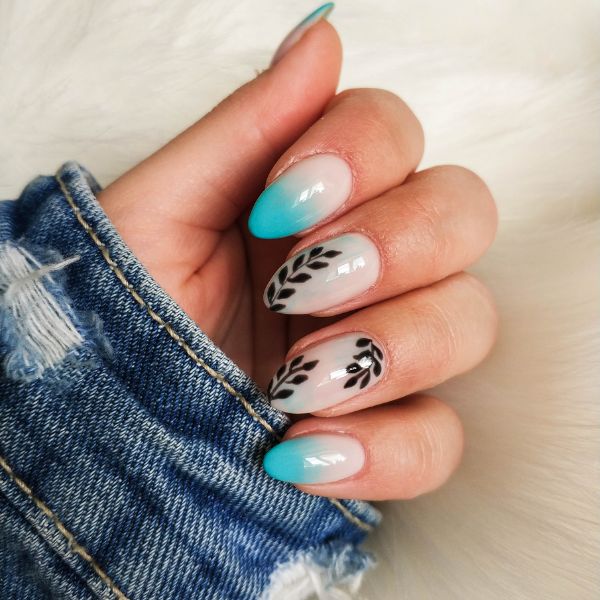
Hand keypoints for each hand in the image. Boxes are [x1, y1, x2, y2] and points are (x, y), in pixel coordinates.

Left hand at [98, 12, 496, 499]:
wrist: (100, 420)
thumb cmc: (121, 309)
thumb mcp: (162, 210)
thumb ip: (246, 126)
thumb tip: (323, 34)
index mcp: (316, 200)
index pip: (397, 134)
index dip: (360, 155)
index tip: (276, 206)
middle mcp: (366, 264)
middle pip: (465, 215)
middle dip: (397, 244)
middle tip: (305, 286)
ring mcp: (383, 350)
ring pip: (470, 322)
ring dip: (392, 348)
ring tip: (293, 381)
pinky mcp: (384, 434)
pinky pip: (439, 440)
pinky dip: (386, 449)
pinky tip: (303, 451)